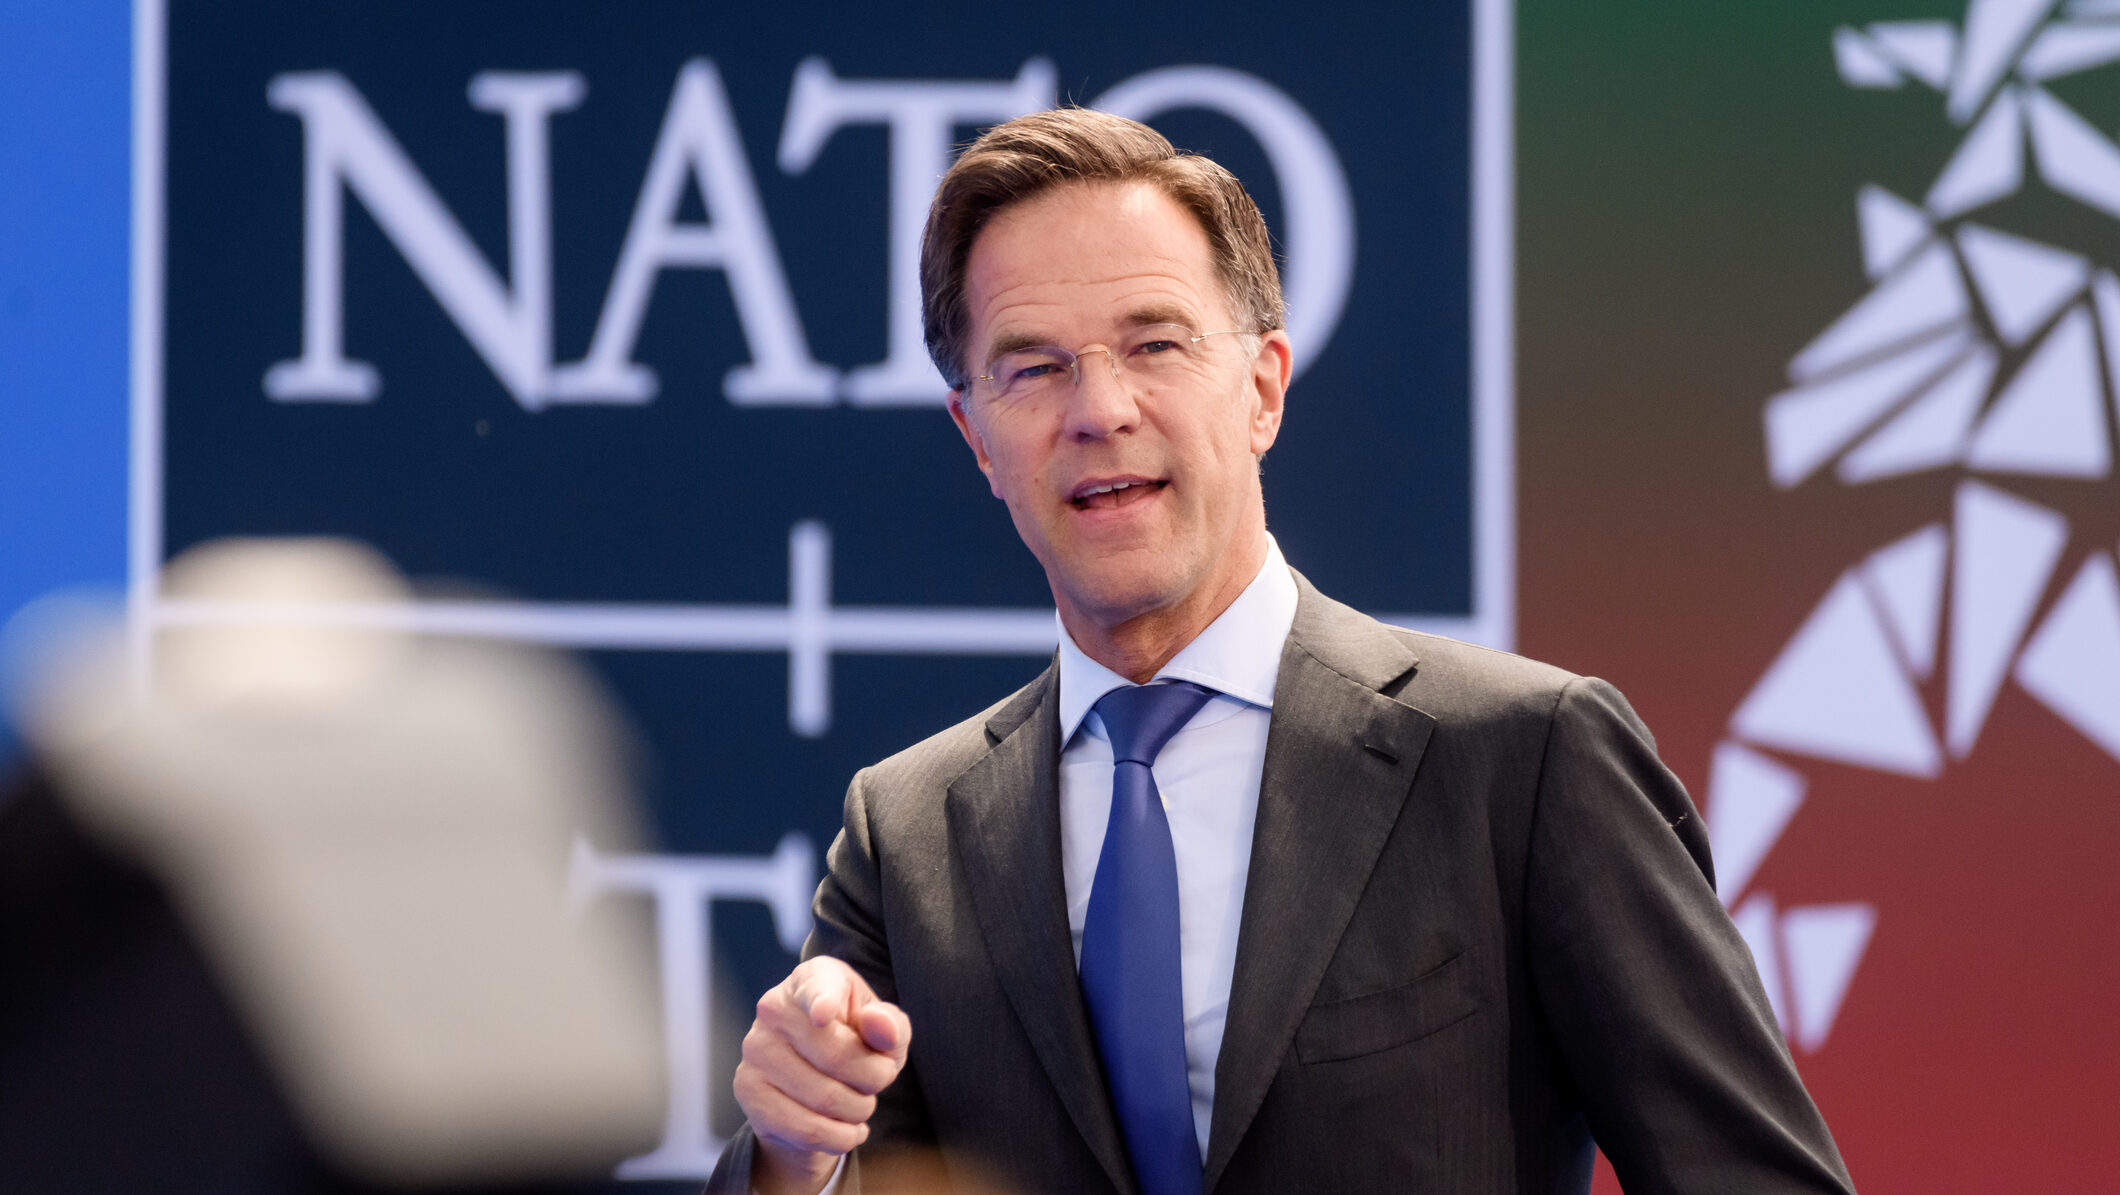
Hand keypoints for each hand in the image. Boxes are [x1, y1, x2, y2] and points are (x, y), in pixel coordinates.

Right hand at [735, 956, 912, 1194]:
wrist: (811, 1088)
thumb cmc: (855, 1046)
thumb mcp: (884, 1033)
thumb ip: (891, 1025)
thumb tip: (880, 1023)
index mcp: (812, 978)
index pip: (817, 988)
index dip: (822, 1001)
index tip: (824, 1015)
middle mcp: (774, 1007)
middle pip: (838, 1056)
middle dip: (875, 1079)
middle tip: (878, 1081)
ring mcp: (755, 1048)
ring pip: (825, 1098)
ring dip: (859, 1111)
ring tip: (861, 1105)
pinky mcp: (746, 1089)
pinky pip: (805, 1128)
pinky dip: (840, 1138)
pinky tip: (850, 1131)